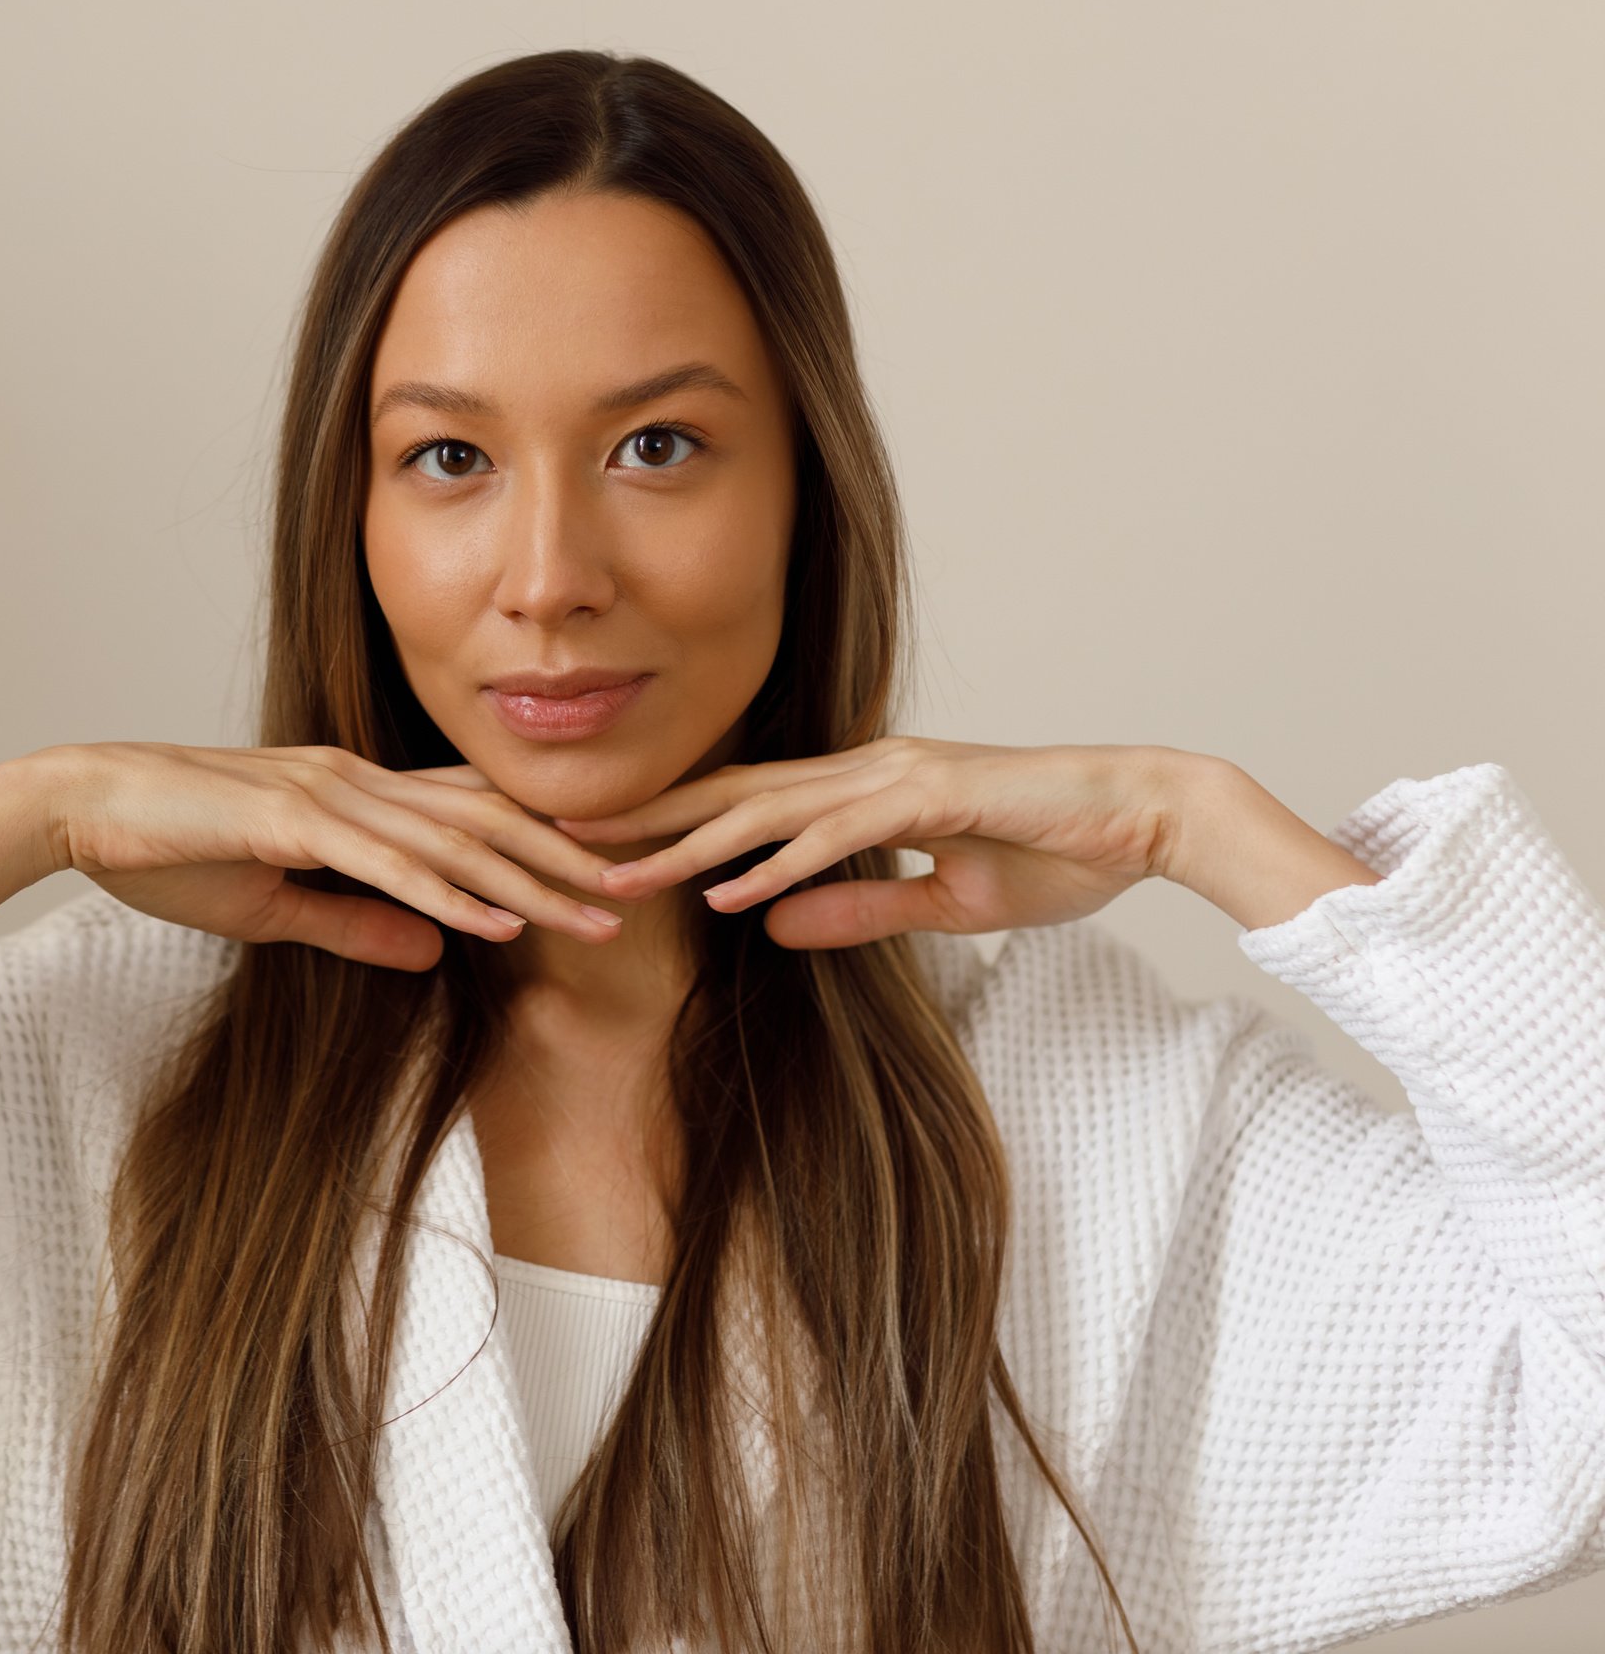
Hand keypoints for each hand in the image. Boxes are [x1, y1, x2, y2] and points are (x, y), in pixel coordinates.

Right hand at [43, 741, 628, 971]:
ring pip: (454, 843)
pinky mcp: (292, 822)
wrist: (79, 804)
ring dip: (532, 883)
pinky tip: (498, 922)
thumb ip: (356, 924)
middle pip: (487, 822)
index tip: (613, 872)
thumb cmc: (163, 848)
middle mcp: (356, 782)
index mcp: (354, 794)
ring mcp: (328, 796)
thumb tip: (439, 951)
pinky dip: (449, 895)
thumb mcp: (274, 903)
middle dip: (570, 860)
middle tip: (647, 890)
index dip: (546, 840)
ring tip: (599, 916)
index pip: (471, 816)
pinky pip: (387, 866)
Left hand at [536, 737, 1207, 949]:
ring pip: (764, 812)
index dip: (664, 822)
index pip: (740, 806)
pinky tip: (723, 894)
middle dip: (639, 819)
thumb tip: (767, 927)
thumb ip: (855, 910)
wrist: (1144, 819)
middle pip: (725, 795)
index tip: (592, 845)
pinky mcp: (929, 800)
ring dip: (683, 845)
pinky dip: (777, 866)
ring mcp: (892, 779)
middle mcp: (860, 772)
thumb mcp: (941, 902)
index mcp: (857, 789)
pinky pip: (837, 838)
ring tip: (613, 875)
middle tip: (554, 839)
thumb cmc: (1054, 852)